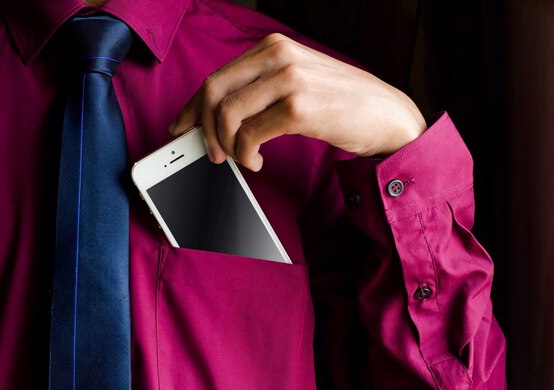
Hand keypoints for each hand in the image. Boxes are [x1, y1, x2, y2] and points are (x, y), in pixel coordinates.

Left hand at [169, 33, 426, 171]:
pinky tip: (255, 162)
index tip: (182, 127)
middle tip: (210, 153)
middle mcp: (279, 56)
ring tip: (239, 159)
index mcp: (274, 48)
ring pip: (228, 113)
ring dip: (225, 145)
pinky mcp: (298, 107)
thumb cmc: (341, 103)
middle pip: (214, 91)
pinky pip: (250, 134)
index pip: (217, 76)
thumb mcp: (298, 82)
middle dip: (204, 127)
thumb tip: (220, 114)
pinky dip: (244, 154)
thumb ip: (261, 89)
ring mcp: (289, 79)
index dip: (193, 106)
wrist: (388, 116)